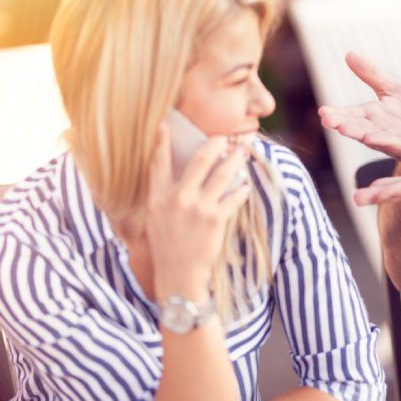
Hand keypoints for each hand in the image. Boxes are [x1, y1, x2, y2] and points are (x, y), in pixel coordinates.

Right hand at [145, 124, 250, 300]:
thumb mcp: (156, 218)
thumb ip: (164, 195)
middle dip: (214, 145)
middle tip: (224, 138)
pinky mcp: (215, 219)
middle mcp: (176, 198)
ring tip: (241, 154)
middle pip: (198, 161)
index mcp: (157, 197)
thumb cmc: (168, 245)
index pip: (157, 163)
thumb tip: (181, 173)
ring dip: (234, 161)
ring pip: (222, 174)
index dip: (161, 142)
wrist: (178, 276)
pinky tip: (245, 186)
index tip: (165, 124)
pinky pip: (234, 196)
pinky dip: (241, 189)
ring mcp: (197, 208)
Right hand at [318, 52, 400, 169]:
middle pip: (358, 127)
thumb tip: (348, 53)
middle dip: (344, 124)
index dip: (337, 113)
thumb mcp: (393, 89)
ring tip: (344, 130)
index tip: (323, 111)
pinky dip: (386, 143)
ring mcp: (394, 142)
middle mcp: (379, 131)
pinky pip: (398, 146)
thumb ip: (372, 75)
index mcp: (372, 116)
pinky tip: (372, 139)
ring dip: (360, 135)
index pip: (351, 114)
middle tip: (328, 120)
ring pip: (374, 138)